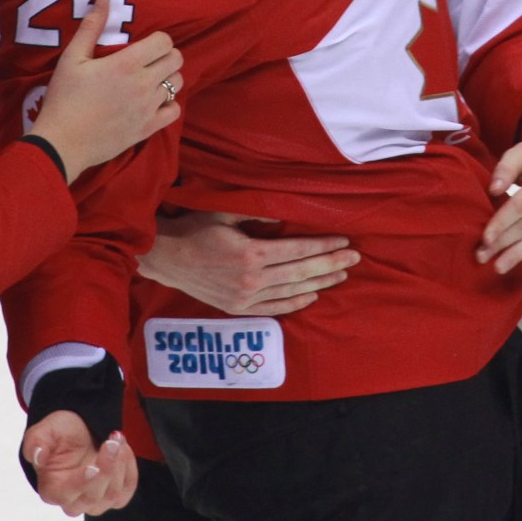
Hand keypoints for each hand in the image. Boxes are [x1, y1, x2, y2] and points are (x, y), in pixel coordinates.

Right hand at [22, 412, 136, 516]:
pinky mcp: (114, 496)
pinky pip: (127, 491)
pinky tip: (124, 449)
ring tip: (118, 438)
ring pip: (113, 496)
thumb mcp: (44, 430)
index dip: (82, 483)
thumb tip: (37, 456)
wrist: (79, 429)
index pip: (67, 494)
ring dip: (120, 465)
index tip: (93, 466)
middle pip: (94, 497)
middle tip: (113, 439)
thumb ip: (36, 443)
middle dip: (107, 466)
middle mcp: (74, 502)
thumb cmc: (60, 432)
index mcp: (52, 489)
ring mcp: (95, 502)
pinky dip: (130, 469)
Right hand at [32, 0, 183, 184]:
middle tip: (148, 60)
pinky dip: (168, 104)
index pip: (164, 41)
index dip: (158, 39)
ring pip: (177, 84)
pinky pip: (174, 111)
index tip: (145, 44)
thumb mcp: (72, 58)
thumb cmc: (64, 98)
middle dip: (166, 55)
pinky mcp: (148, 129)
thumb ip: (91, 27)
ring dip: (167, 78)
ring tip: (150, 80)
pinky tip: (153, 102)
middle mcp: (143, 84)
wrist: (62, 141)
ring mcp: (148, 108)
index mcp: (126, 64)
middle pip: (176, 60)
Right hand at [137, 211, 358, 315]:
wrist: (166, 257)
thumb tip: (282, 216)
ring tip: (341, 275)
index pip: (297, 250)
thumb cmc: (194, 229)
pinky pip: (274, 307)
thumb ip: (255, 213)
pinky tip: (313, 295)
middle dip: (331, 264)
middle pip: (301, 272)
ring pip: (292, 291)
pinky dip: (296, 302)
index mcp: (250, 253)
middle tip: (355, 258)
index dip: (323, 246)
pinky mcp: (238, 308)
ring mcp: (246, 297)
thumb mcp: (223, 212)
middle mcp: (251, 279)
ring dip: (320, 283)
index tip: (344, 241)